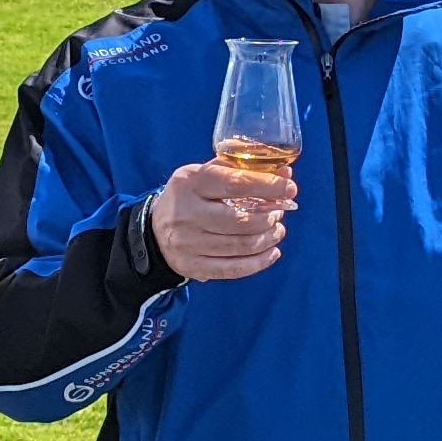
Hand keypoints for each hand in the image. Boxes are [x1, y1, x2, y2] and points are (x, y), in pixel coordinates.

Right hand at [148, 158, 290, 281]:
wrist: (152, 231)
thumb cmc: (188, 196)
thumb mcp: (205, 174)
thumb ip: (242, 171)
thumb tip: (285, 174)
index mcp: (190, 183)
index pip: (235, 184)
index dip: (268, 187)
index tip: (289, 189)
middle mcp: (186, 214)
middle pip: (241, 221)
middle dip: (269, 217)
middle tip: (280, 212)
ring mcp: (188, 243)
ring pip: (241, 246)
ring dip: (268, 238)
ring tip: (277, 230)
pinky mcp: (193, 267)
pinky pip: (234, 269)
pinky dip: (259, 262)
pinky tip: (272, 252)